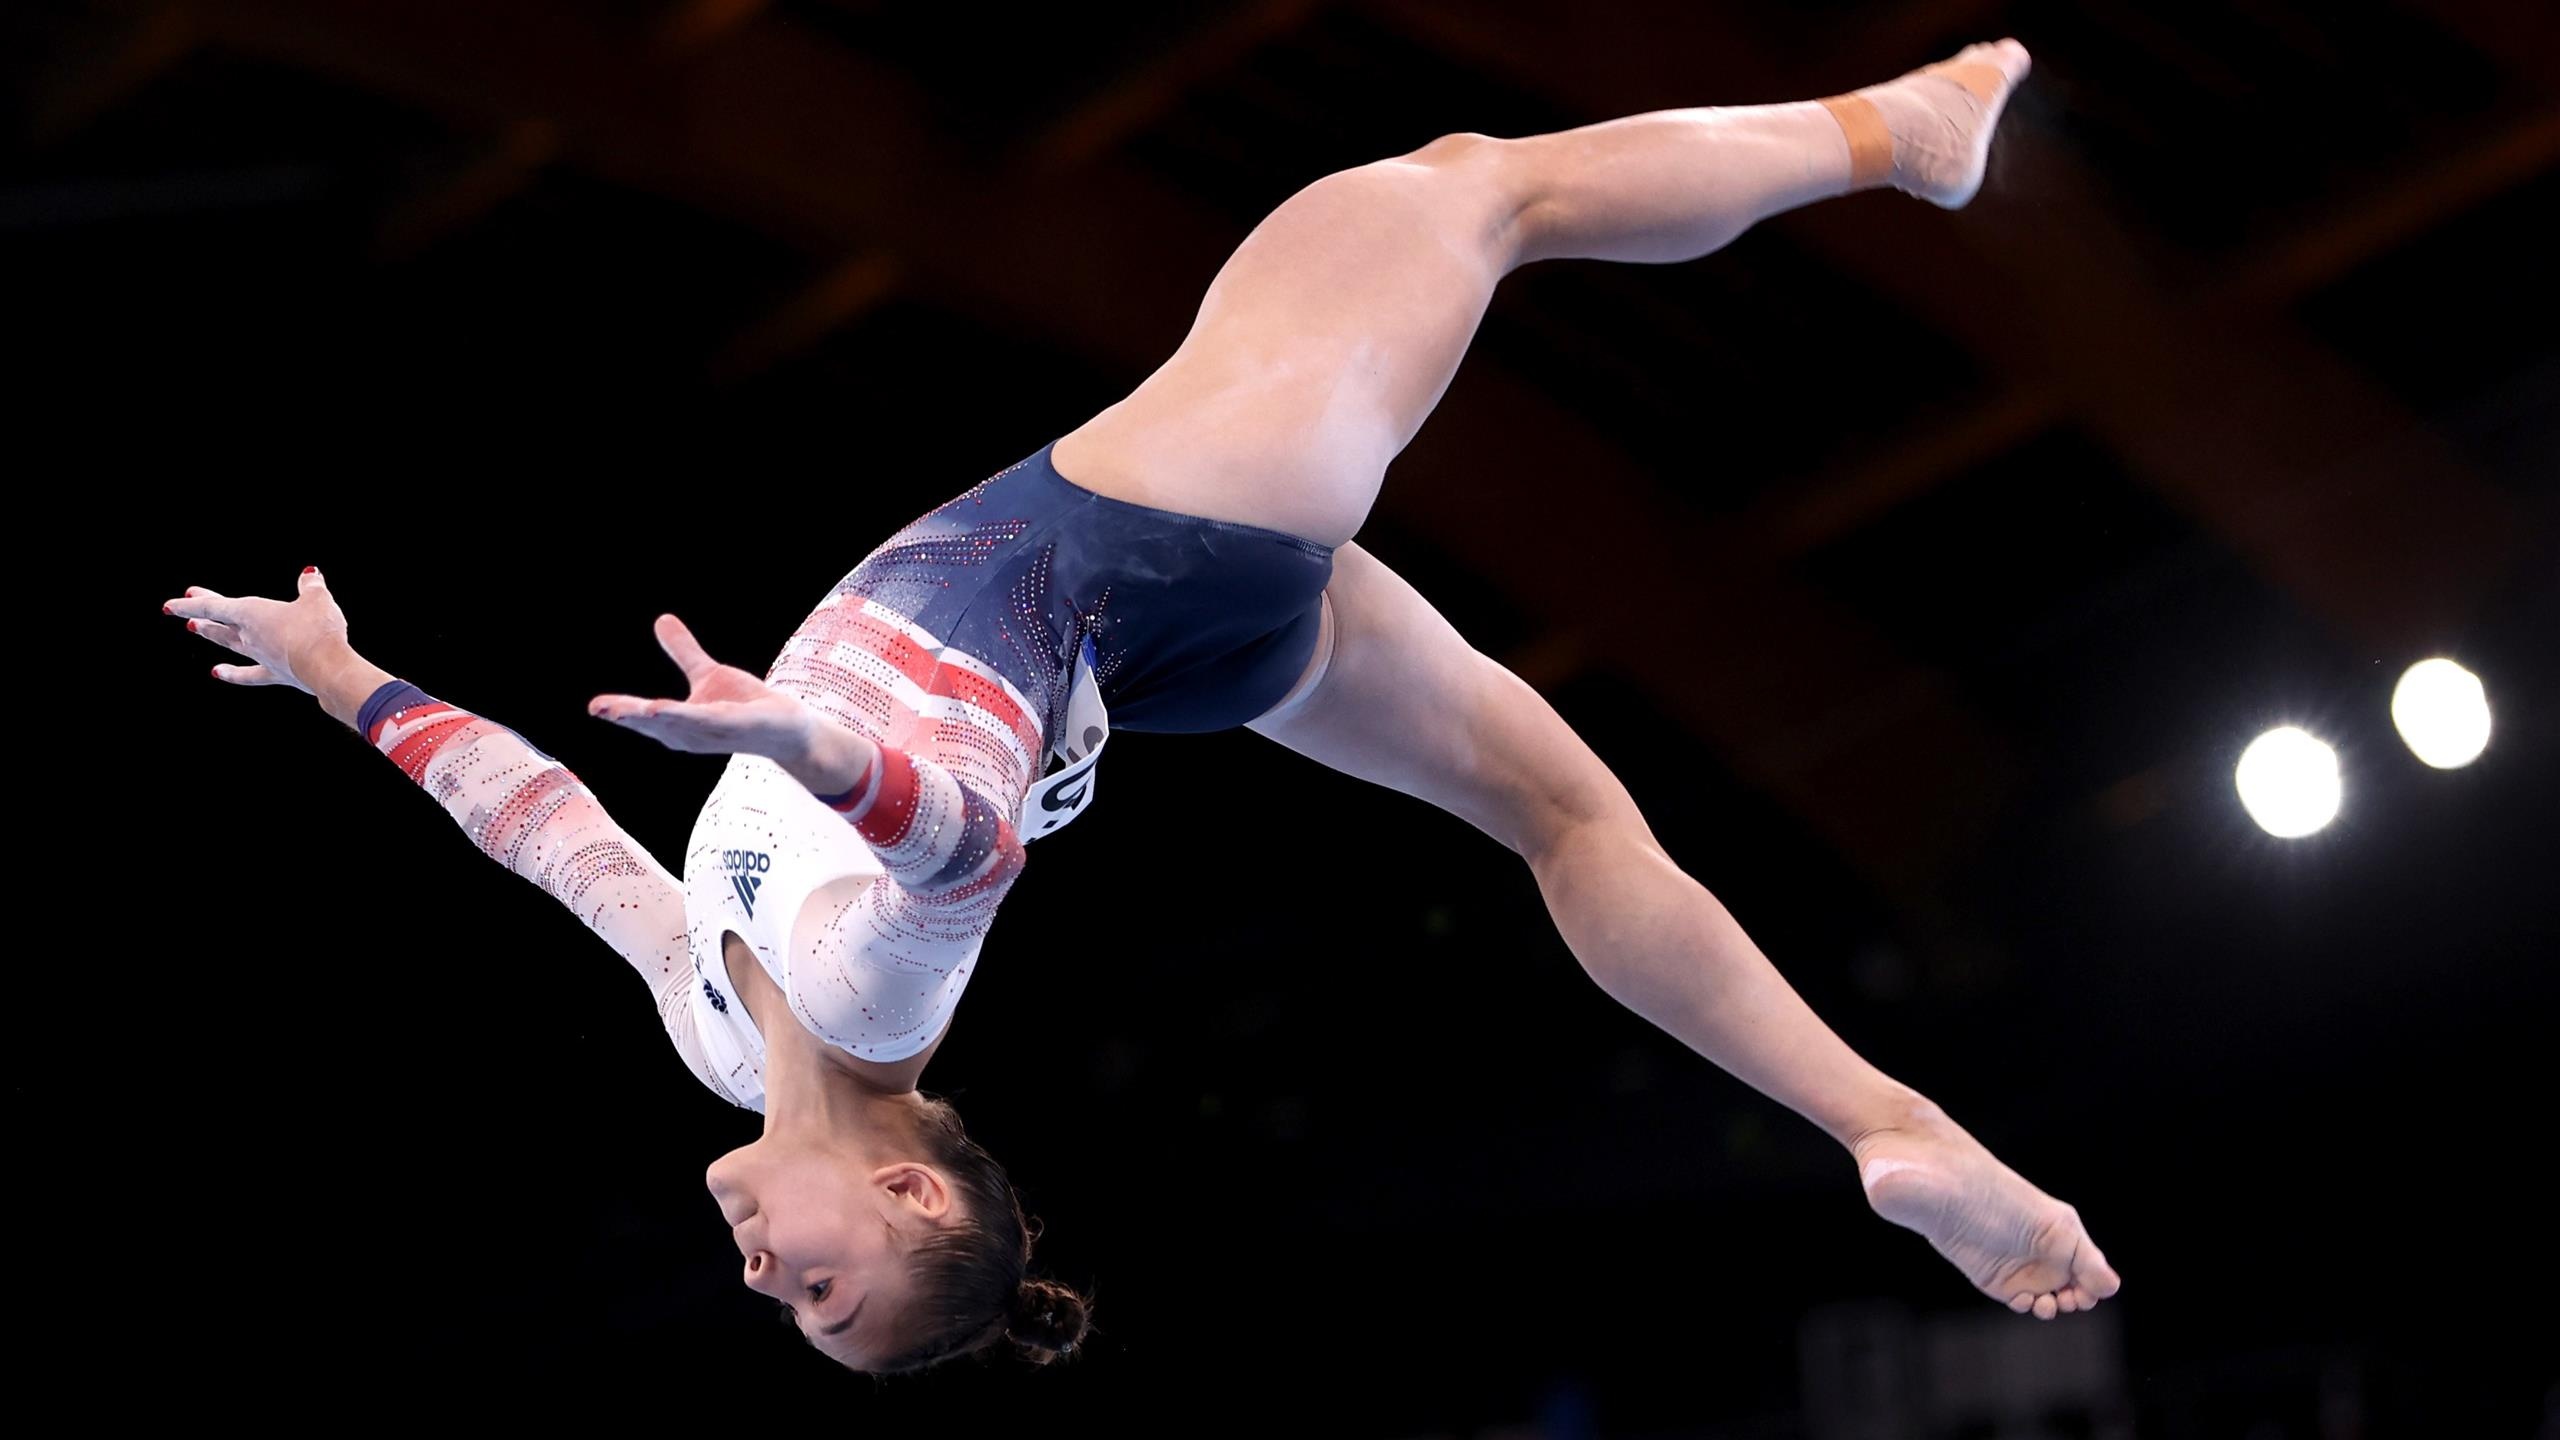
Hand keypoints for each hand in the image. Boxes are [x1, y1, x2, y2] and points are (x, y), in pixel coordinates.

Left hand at [166, 566, 352, 693]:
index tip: (172, 605)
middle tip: (183, 612)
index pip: (214, 606)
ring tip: (197, 631)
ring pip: (229, 644)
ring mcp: (260, 656)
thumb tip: (310, 574)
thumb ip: (310, 585)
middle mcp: (250, 635)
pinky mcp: (275, 674)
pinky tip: (217, 672)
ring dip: (213, 637)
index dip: (192, 604)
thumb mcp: (317, 599)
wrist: (327, 667)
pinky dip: (233, 674)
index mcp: (253, 612)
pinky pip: (249, 674)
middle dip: (202, 615)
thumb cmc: (318, 630)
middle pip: (220, 623)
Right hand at [590, 615, 823, 771]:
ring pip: (680, 725)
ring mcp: (715, 733)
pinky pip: (710, 721)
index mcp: (679, 723)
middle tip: (600, 708)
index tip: (594, 707)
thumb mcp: (708, 674)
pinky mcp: (737, 726)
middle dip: (628, 717)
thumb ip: (683, 651)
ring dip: (656, 719)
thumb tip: (661, 620)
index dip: (620, 712)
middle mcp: (692, 734)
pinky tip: (671, 710)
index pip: (644, 718)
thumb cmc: (745, 705)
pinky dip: (690, 717)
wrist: (788, 726)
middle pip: (654, 724)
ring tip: (632, 710)